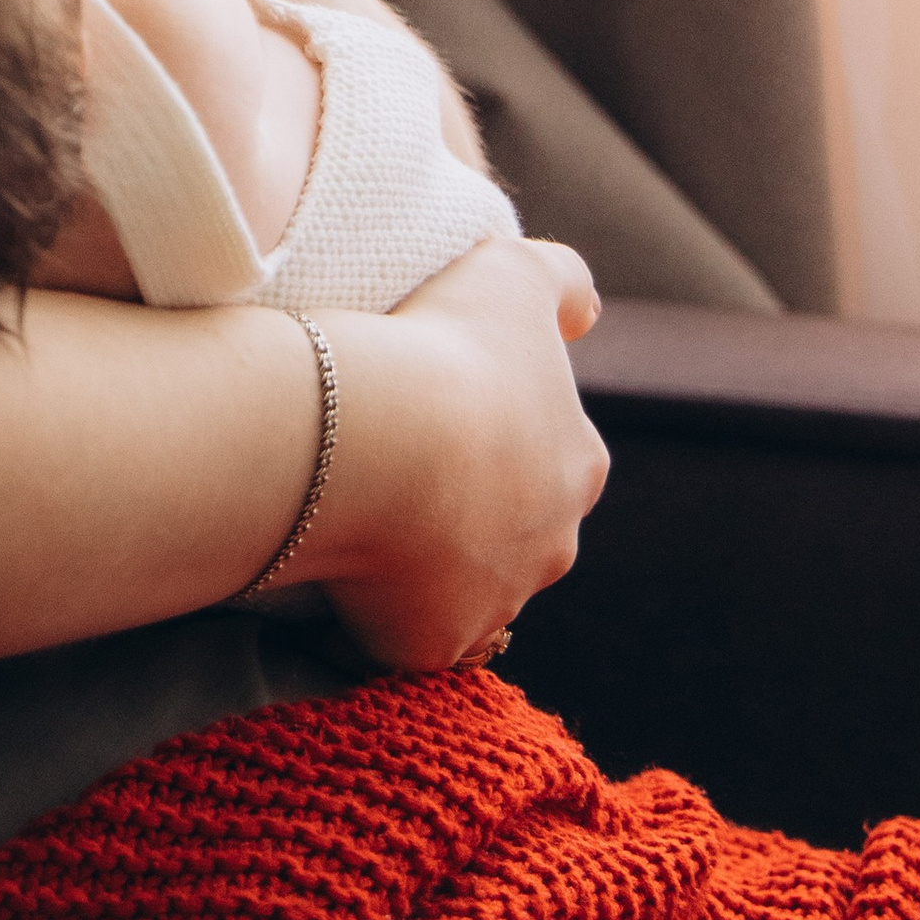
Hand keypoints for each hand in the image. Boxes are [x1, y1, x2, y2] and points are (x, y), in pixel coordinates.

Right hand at [309, 238, 607, 673]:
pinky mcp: (435, 645)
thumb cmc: (446, 348)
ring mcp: (496, 602)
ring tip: (358, 520)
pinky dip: (376, 615)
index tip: (435, 415)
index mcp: (578, 461)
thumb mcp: (514, 274)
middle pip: (513, 533)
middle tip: (393, 472)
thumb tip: (584, 313)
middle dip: (468, 513)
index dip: (493, 437)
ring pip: (463, 589)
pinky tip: (336, 573)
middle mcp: (554, 542)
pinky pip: (405, 637)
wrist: (377, 437)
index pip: (549, 458)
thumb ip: (563, 282)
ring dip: (423, 565)